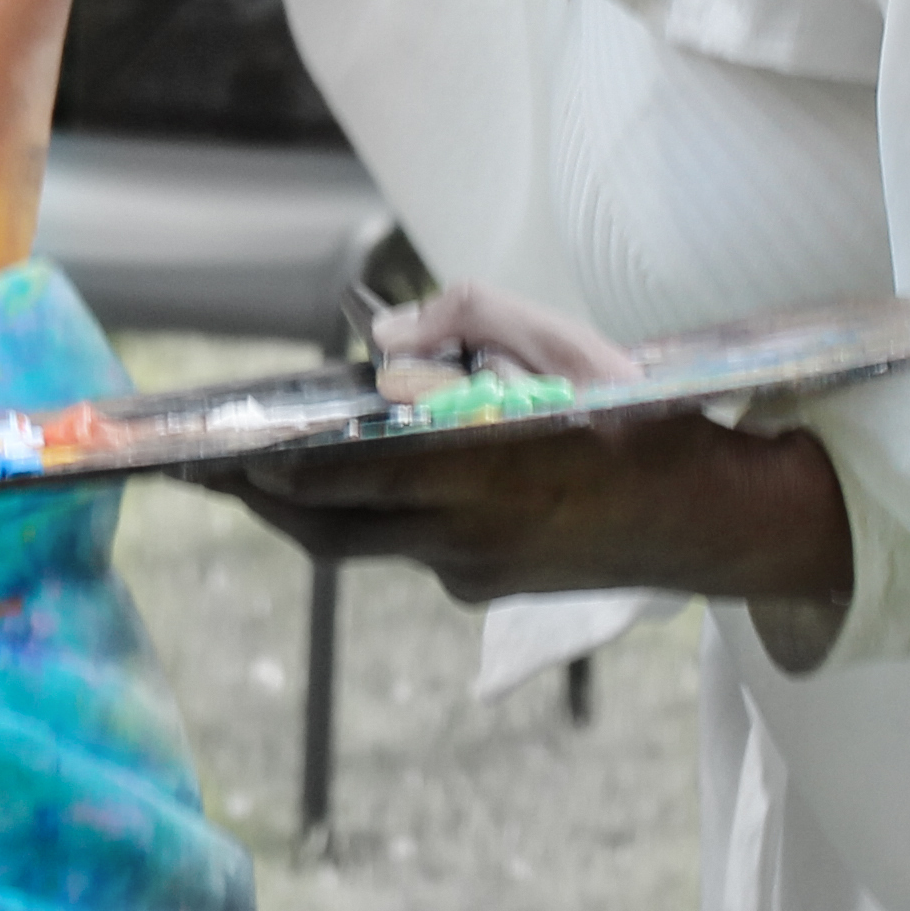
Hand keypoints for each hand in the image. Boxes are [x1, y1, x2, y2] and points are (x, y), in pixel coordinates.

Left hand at [205, 285, 853, 662]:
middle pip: (328, 530)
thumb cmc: (637, 412)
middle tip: (196, 474)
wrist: (713, 518)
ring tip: (245, 476)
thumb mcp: (561, 342)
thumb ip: (465, 320)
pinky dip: (373, 516)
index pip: (349, 477)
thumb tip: (377, 346)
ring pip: (362, 543)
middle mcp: (467, 533)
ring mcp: (472, 571)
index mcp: (483, 468)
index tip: (218, 454)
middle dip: (257, 502)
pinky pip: (408, 548)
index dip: (274, 471)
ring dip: (304, 511)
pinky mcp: (482, 590)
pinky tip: (353, 483)